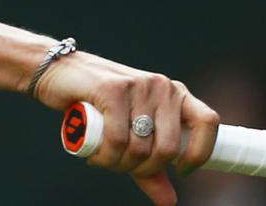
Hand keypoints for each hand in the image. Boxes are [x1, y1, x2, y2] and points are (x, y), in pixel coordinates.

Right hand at [34, 51, 219, 205]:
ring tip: (104, 160)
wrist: (58, 72)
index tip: (179, 172)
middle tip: (120, 167)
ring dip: (118, 166)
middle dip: (143, 169)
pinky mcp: (112, 90)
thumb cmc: (96, 103)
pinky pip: (117, 139)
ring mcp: (137, 85)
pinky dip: (105, 157)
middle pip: (167, 148)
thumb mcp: (129, 134)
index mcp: (174, 94)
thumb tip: (170, 201)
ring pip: (139, 147)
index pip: (208, 122)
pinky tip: (95, 156)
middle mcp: (161, 86)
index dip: (198, 154)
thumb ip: (150, 166)